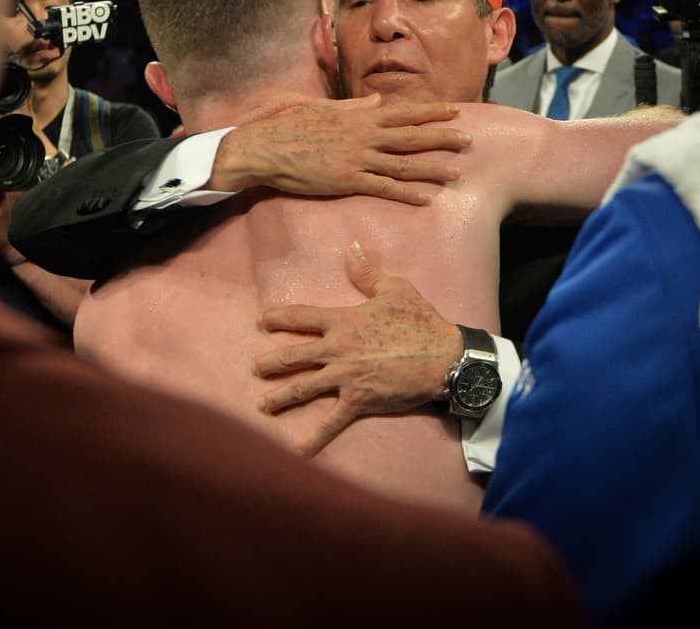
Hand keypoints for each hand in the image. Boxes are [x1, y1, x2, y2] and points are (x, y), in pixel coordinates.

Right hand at [212, 94, 471, 204]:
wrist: (267, 148)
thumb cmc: (291, 127)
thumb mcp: (324, 108)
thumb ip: (354, 105)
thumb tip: (377, 100)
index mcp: (359, 116)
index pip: (403, 112)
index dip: (431, 112)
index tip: (455, 111)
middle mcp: (364, 135)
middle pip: (412, 136)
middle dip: (442, 138)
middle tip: (469, 141)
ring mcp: (358, 158)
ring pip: (404, 163)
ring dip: (433, 168)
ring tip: (457, 172)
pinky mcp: (348, 180)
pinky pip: (384, 188)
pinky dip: (407, 193)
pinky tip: (426, 198)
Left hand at [253, 241, 463, 457]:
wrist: (443, 357)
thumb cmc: (420, 320)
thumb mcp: (394, 288)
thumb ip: (367, 272)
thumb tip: (352, 247)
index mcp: (342, 321)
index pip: (301, 317)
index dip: (277, 318)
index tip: (261, 322)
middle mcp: (337, 350)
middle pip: (293, 356)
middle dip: (271, 363)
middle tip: (255, 367)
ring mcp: (345, 377)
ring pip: (303, 388)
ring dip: (280, 397)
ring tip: (263, 405)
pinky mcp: (358, 400)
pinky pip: (331, 422)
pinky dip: (314, 438)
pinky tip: (297, 451)